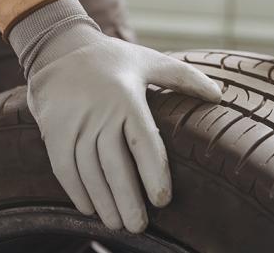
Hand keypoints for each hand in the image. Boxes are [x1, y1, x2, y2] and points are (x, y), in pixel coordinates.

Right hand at [9, 0, 220, 232]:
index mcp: (127, 97)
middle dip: (127, 200)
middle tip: (139, 226)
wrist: (58, 46)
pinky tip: (89, 208)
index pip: (144, 142)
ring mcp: (74, 122)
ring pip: (89, 171)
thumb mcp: (149, 60)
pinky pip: (64, 167)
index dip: (154, 174)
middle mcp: (100, 112)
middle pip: (115, 165)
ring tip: (117, 223)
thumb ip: (184, 78)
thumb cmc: (111, 58)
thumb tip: (220, 95)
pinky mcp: (54, 130)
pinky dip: (76, 191)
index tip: (163, 200)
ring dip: (103, 201)